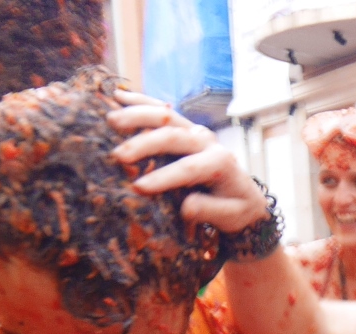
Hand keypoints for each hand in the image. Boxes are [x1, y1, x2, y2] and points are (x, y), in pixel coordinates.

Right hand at [105, 90, 269, 232]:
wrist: (244, 195)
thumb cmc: (235, 208)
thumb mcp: (231, 216)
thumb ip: (210, 211)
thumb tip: (187, 206)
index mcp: (220, 163)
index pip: (189, 168)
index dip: (163, 177)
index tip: (138, 188)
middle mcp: (207, 142)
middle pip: (173, 136)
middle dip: (144, 144)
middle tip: (118, 155)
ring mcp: (195, 131)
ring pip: (166, 116)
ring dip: (137, 115)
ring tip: (111, 119)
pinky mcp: (184, 127)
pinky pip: (161, 109)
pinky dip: (140, 101)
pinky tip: (119, 96)